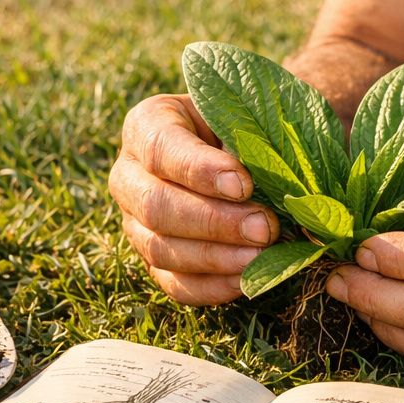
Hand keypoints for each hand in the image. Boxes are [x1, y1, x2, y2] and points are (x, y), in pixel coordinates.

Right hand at [108, 94, 278, 304]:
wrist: (234, 151)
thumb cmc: (241, 124)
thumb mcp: (242, 116)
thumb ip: (251, 139)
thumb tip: (274, 181)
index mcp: (146, 125)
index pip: (160, 148)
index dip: (199, 170)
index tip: (243, 184)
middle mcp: (129, 175)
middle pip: (155, 205)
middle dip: (213, 221)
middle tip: (263, 227)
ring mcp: (135, 222)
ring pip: (160, 248)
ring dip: (215, 257)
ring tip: (260, 255)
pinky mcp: (153, 260)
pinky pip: (173, 283)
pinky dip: (211, 286)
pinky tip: (247, 279)